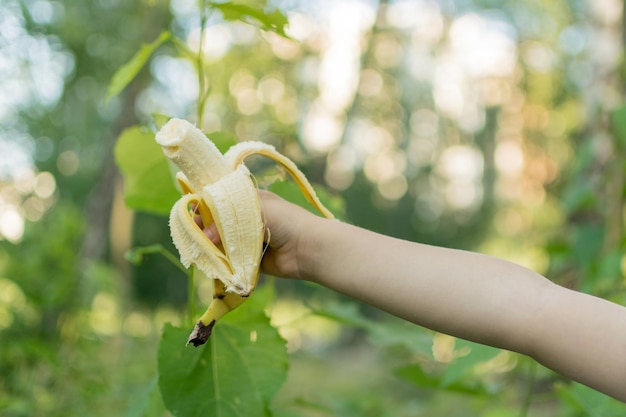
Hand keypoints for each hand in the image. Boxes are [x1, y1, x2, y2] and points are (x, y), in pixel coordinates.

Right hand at [199, 190, 318, 279]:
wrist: (308, 248)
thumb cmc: (286, 220)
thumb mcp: (256, 211)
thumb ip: (227, 222)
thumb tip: (205, 236)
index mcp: (249, 200)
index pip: (220, 201)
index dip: (205, 208)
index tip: (192, 216)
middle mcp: (248, 219)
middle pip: (219, 224)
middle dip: (206, 230)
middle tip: (193, 236)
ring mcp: (249, 240)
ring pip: (223, 244)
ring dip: (213, 248)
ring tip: (199, 251)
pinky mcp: (251, 260)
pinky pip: (232, 261)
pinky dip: (223, 263)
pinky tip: (212, 263)